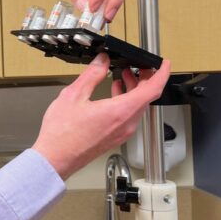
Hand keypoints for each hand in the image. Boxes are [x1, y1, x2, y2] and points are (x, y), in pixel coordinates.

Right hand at [31, 53, 169, 179]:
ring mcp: (122, 133)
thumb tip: (102, 61)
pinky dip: (127, 101)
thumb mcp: (74, 95)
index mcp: (120, 111)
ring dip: (134, 90)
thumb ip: (92, 75)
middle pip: (147, 98)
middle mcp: (126, 124)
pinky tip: (114, 95)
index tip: (164, 64)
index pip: (153, 90)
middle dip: (144, 79)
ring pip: (138, 107)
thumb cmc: (62, 134)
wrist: (55, 158)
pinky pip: (130, 116)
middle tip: (138, 66)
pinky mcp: (116, 138)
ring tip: (123, 77)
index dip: (162, 74)